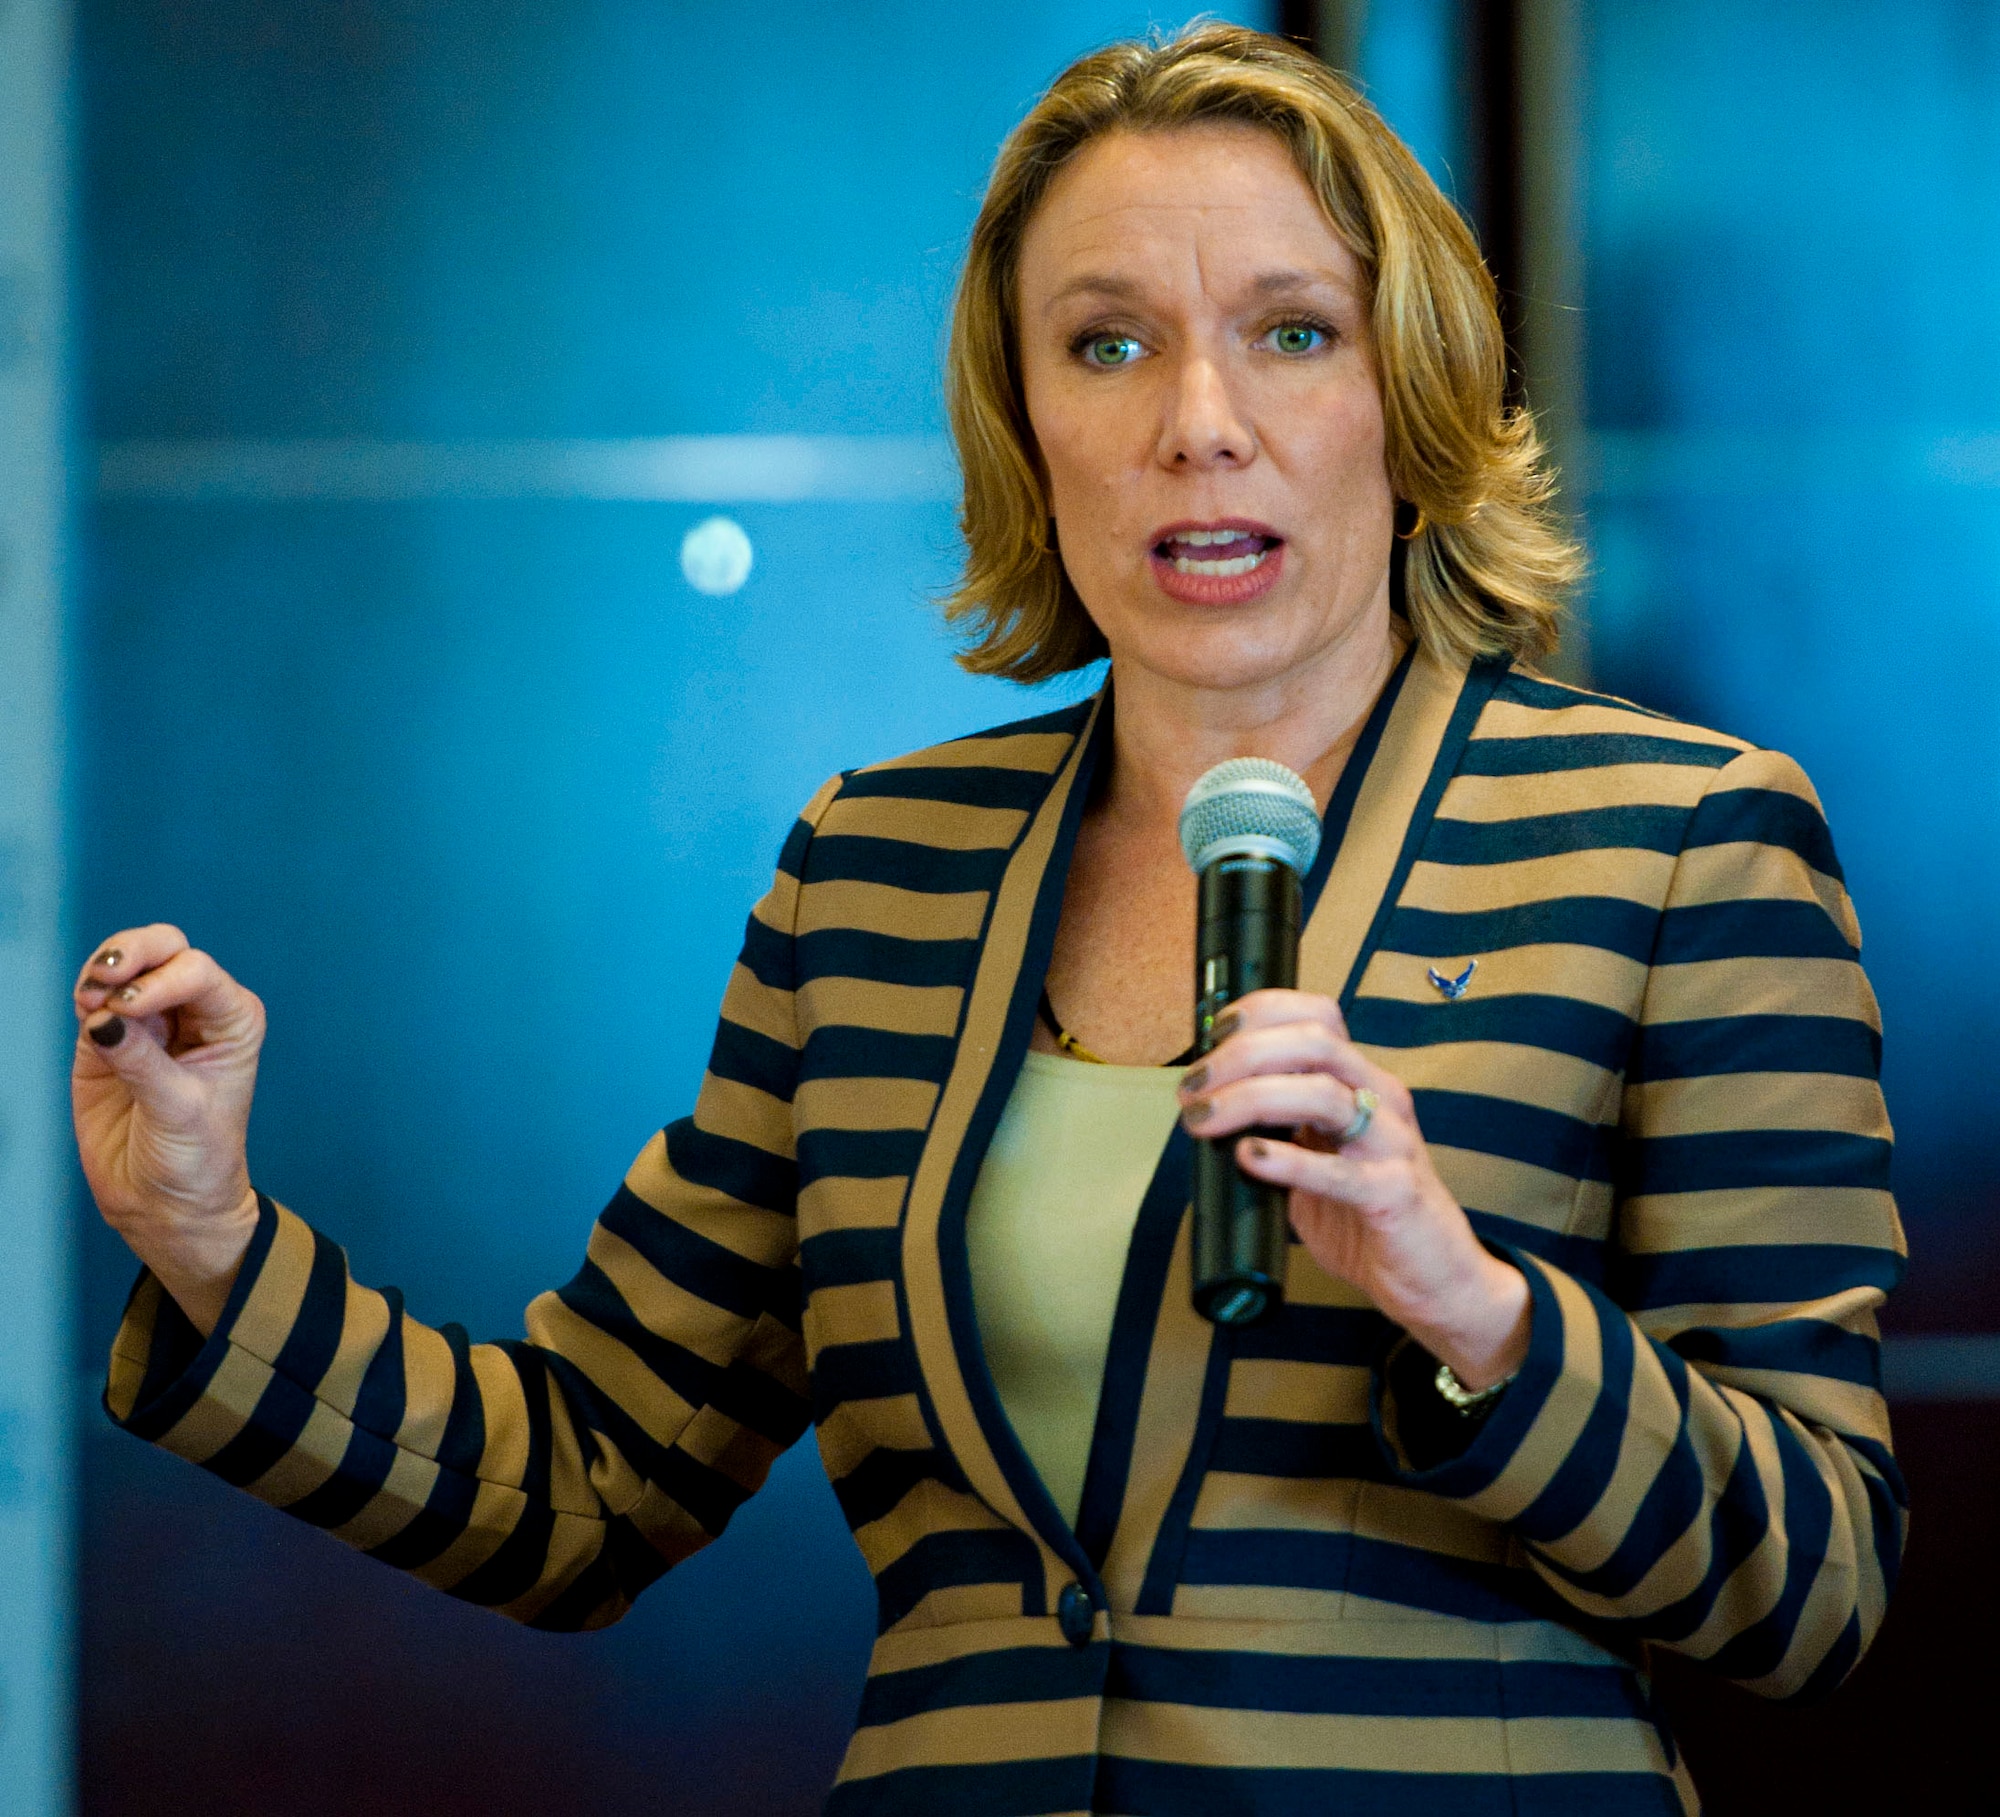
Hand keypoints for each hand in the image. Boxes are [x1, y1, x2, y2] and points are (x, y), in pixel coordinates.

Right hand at [72, 925, 265, 1334]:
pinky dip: (85, 992)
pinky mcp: (108, 1037)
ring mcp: (150, 1020)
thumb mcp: (179, 1111)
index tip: (130, 1006)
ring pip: (127, 963)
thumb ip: (142, 1063)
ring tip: (90, 1000)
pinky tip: (85, 1010)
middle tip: (106, 979)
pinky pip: (93, 996)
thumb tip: (104, 1022)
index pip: (199, 972)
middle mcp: (195, 1010)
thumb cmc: (196, 1158)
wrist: (166, 1201)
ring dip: (104, 969)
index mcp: (232, 1020)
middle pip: (166, 949)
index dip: (162, 979)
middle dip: (134, 952)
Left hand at [1178, 989, 1529, 1389]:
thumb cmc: (1367, 1219)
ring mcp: (1393, 1144)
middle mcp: (1381, 1101)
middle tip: (1194, 1087)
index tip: (1212, 1033)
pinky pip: (1340, 1172)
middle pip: (1314, 1044)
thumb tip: (1205, 1112)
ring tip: (1204, 1119)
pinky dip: (1288, 1160)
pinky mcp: (1395, 1194)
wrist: (1435, 1280)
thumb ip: (1275, 1132)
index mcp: (1361, 1084)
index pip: (1318, 1018)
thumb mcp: (1314, 1160)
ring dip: (1251, 1098)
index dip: (1262, 1013)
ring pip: (1324, 1094)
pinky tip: (1249, 1158)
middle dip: (1242, 1054)